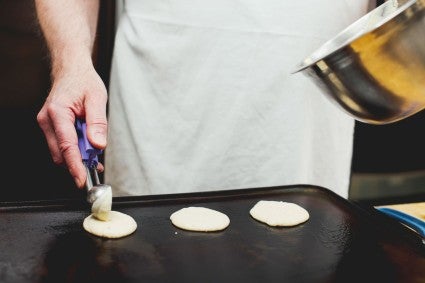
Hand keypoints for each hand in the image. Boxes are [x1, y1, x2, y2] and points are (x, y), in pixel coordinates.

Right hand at [37, 63, 107, 187]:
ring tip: (95, 154)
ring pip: (62, 151)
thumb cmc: (84, 81)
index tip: (81, 180)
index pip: (66, 146)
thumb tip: (98, 145)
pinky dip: (76, 150)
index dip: (75, 166)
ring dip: (78, 156)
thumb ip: (98, 123)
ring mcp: (47, 124)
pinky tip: (88, 149)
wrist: (72, 70)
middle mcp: (47, 120)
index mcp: (58, 112)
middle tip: (97, 165)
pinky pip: (62, 145)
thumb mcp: (97, 99)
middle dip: (79, 162)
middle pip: (62, 152)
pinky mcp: (51, 127)